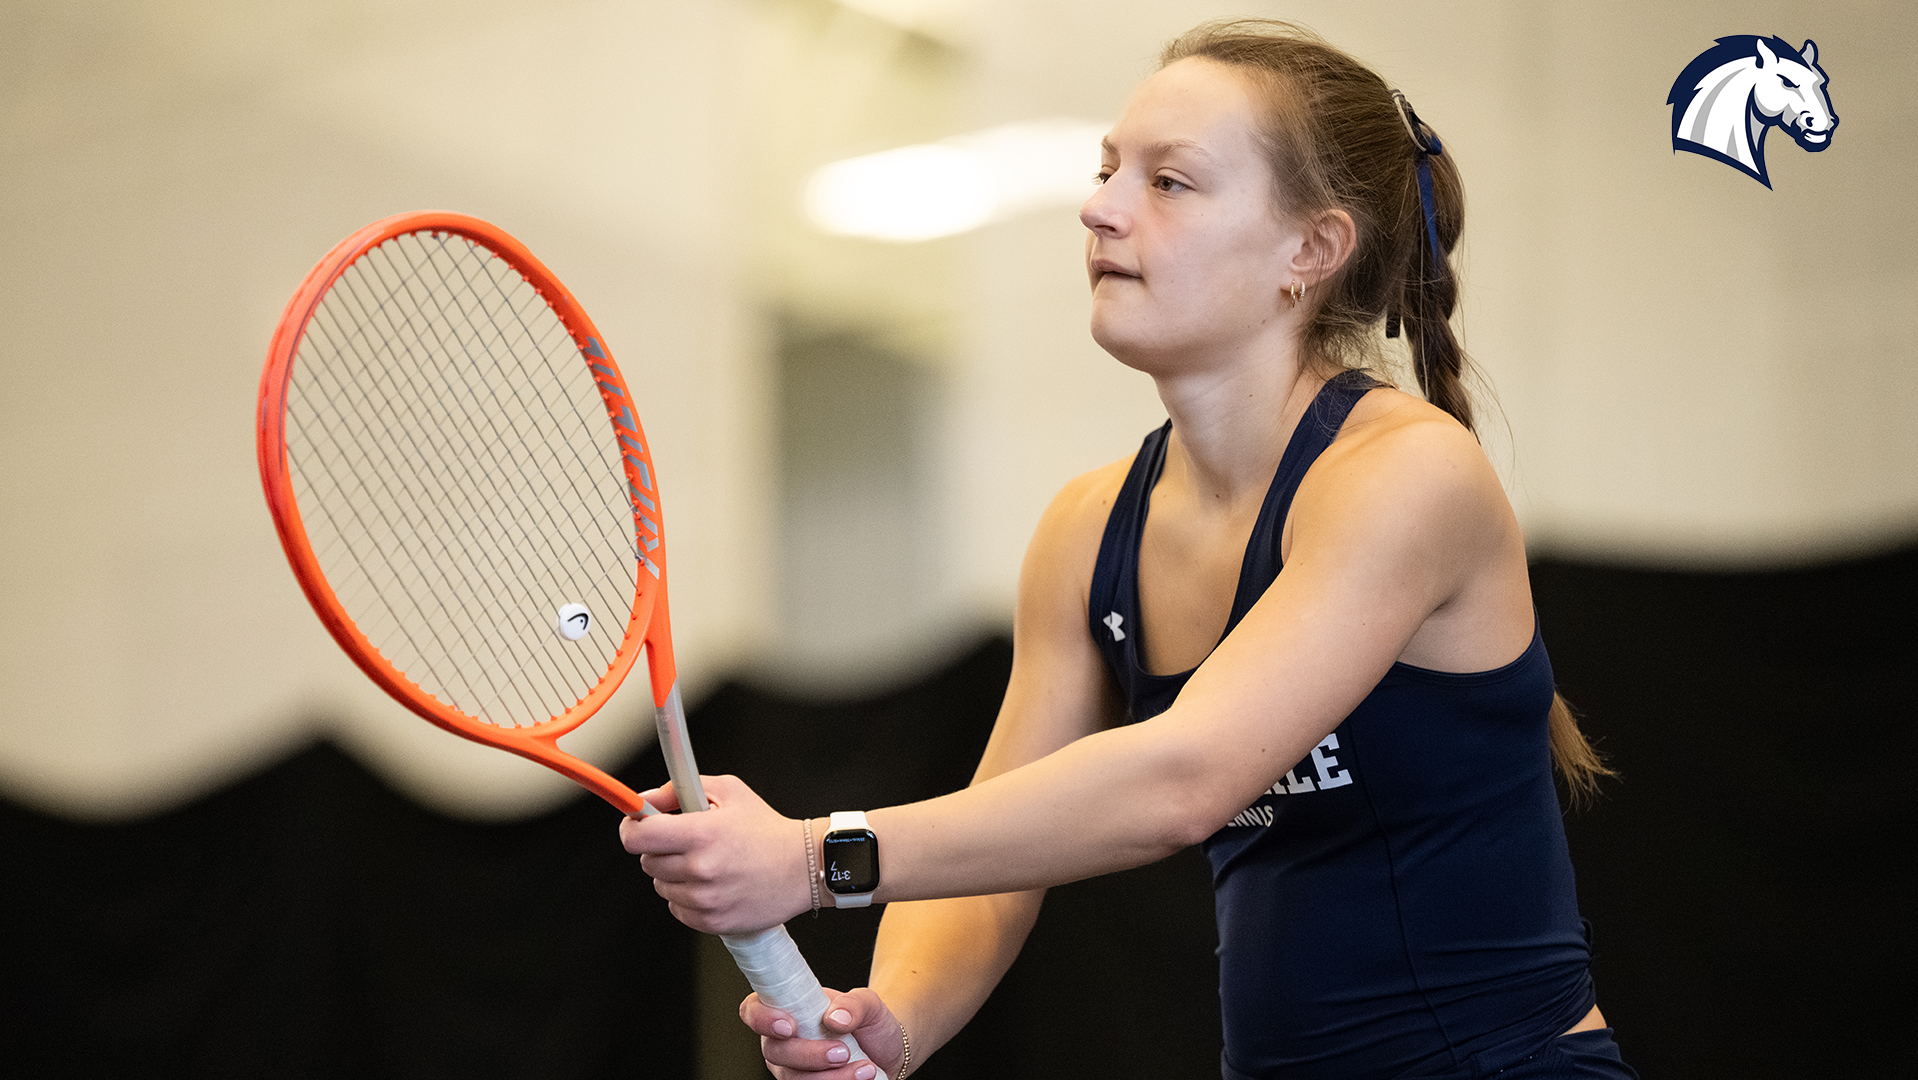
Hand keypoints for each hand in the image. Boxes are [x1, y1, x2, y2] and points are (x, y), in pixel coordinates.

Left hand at [617, 774, 808, 933]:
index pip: (638, 836)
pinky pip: (676, 908)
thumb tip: (645, 800)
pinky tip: (712, 884)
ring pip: (660, 885)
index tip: (635, 823)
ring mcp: (705, 899)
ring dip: (674, 874)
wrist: (803, 867)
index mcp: (701, 833)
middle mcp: (700, 868)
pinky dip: (686, 896)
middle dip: (660, 849)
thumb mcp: (728, 792)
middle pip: (646, 861)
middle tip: (687, 841)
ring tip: (706, 863)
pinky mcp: (711, 921)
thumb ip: (679, 790)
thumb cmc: (766, 829)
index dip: (631, 827)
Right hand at [742, 987, 905, 1079]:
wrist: (887, 1054)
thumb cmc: (869, 1024)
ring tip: (864, 1068)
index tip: (789, 1026)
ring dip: (830, 1077)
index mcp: (788, 1009)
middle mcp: (783, 1041)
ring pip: (793, 1078)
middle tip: (842, 1052)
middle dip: (808, 1054)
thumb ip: (853, 1004)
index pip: (753, 1010)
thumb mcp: (868, 1004)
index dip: (762, 1018)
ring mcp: (791, 1068)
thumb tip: (834, 1018)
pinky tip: (860, 1078)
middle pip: (773, 1051)